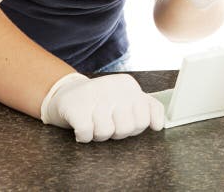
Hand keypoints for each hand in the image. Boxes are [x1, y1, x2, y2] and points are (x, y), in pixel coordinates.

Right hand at [40, 72, 164, 141]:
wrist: (65, 93)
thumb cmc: (102, 101)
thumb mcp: (128, 98)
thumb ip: (149, 108)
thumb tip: (158, 126)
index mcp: (129, 86)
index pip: (144, 120)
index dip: (133, 128)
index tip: (122, 121)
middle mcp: (114, 88)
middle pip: (127, 128)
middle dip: (116, 133)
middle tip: (106, 123)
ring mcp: (94, 96)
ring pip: (106, 132)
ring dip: (98, 135)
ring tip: (93, 123)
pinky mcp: (76, 106)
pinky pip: (87, 133)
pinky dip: (84, 137)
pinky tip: (81, 128)